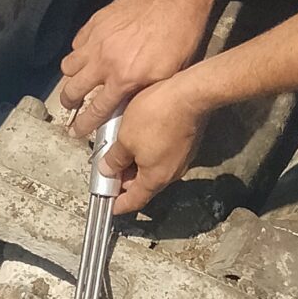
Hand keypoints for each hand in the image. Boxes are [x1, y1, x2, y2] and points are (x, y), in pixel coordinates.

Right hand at [59, 0, 208, 139]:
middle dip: (68, 102)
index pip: (96, 110)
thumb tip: (126, 104)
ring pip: (68, 66)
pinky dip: (79, 52)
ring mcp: (96, 40)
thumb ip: (141, 91)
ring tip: (77, 79)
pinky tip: (88, 53)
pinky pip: (76, 43)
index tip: (75, 131)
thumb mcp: (167, 75)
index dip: (83, 124)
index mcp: (124, 79)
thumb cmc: (179, 37)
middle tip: (70, 105)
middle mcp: (104, 62)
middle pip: (73, 90)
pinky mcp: (95, 22)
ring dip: (71, 76)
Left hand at [102, 74, 207, 214]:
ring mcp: (181, 157)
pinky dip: (148, 150)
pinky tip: (138, 135)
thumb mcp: (124, 138)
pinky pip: (163, 154)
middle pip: (144, 184)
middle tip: (108, 169)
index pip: (135, 201)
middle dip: (125, 179)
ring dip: (136, 162)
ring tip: (120, 148)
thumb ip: (114, 158)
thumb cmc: (158, 115)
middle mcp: (171, 172)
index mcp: (155, 178)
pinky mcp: (186, 142)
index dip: (119, 204)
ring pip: (154, 167)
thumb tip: (107, 169)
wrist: (190, 93)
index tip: (110, 204)